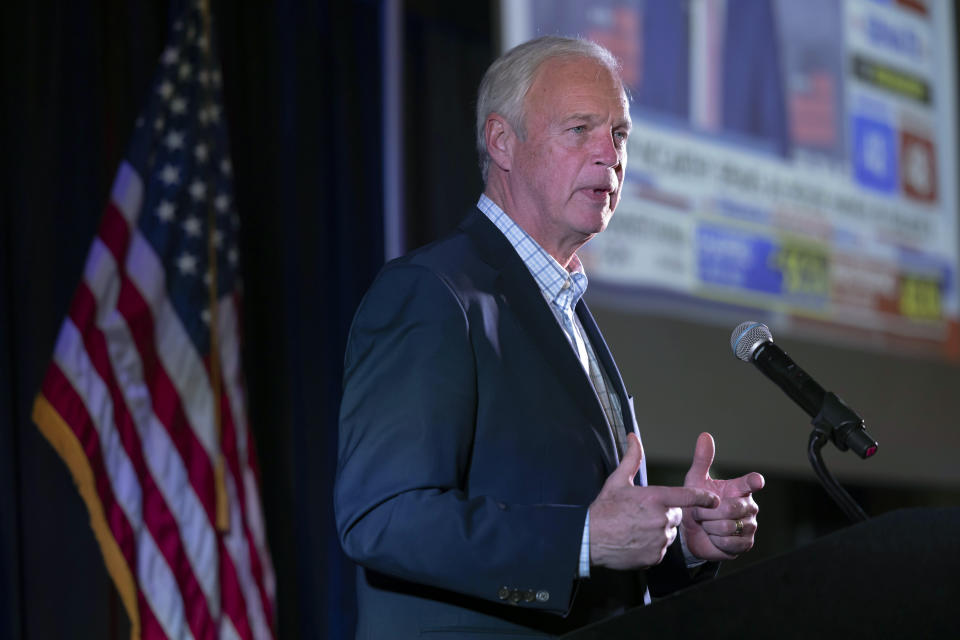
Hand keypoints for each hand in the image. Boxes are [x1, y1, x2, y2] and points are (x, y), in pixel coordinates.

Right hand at [590, 433, 719, 569]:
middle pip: (676, 516)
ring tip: (637, 529)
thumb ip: (631, 458)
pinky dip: (653, 546)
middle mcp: (661, 519)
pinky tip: (636, 541)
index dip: (704, 498)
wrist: (590, 538)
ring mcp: (659, 539)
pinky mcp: (655, 556)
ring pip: (669, 534)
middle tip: (644, 514)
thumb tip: (633, 437)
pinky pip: (661, 550)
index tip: (715, 500)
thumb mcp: (617, 481)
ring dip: (659, 531)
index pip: (688, 496)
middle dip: (666, 514)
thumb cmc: (604, 508)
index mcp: (655, 498)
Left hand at [680, 432, 763, 560]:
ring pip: (727, 526)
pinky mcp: (745, 544)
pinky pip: (729, 542)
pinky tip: (713, 537)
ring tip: (706, 524)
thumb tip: (705, 435)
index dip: (753, 482)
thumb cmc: (696, 503)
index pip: (751, 483)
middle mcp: (749, 506)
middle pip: (730, 508)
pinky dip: (715, 540)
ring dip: (709, 526)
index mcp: (740, 489)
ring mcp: (750, 526)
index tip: (757, 481)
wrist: (691, 531)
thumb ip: (702, 460)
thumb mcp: (696, 481)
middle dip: (707, 511)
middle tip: (700, 513)